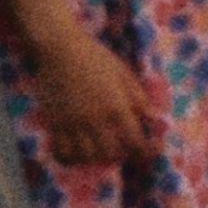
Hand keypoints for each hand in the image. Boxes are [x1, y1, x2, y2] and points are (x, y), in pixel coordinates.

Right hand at [27, 26, 156, 167]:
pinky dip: (72, 157)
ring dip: (97, 158)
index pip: (135, 141)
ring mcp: (73, 124)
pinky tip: (79, 151)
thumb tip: (152, 117)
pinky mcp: (54, 124)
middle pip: (111, 154)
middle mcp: (95, 119)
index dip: (146, 151)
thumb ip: (138, 97)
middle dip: (122, 156)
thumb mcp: (123, 73)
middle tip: (125, 149)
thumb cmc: (96, 57)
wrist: (61, 49)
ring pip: (86, 157)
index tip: (151, 152)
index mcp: (116, 106)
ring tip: (102, 150)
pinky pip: (63, 151)